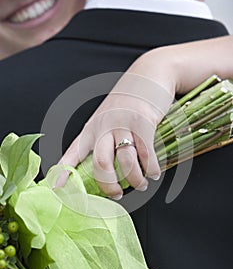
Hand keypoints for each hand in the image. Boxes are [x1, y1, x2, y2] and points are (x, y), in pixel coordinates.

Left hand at [59, 50, 176, 198]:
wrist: (149, 74)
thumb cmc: (128, 102)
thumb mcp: (108, 118)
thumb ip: (106, 140)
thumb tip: (111, 172)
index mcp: (91, 127)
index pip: (73, 152)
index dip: (63, 171)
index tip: (55, 189)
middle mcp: (103, 125)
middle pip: (100, 164)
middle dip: (109, 186)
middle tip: (117, 194)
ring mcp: (123, 122)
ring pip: (126, 161)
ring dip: (135, 180)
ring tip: (142, 184)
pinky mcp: (143, 120)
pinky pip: (146, 152)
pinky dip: (151, 167)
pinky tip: (153, 172)